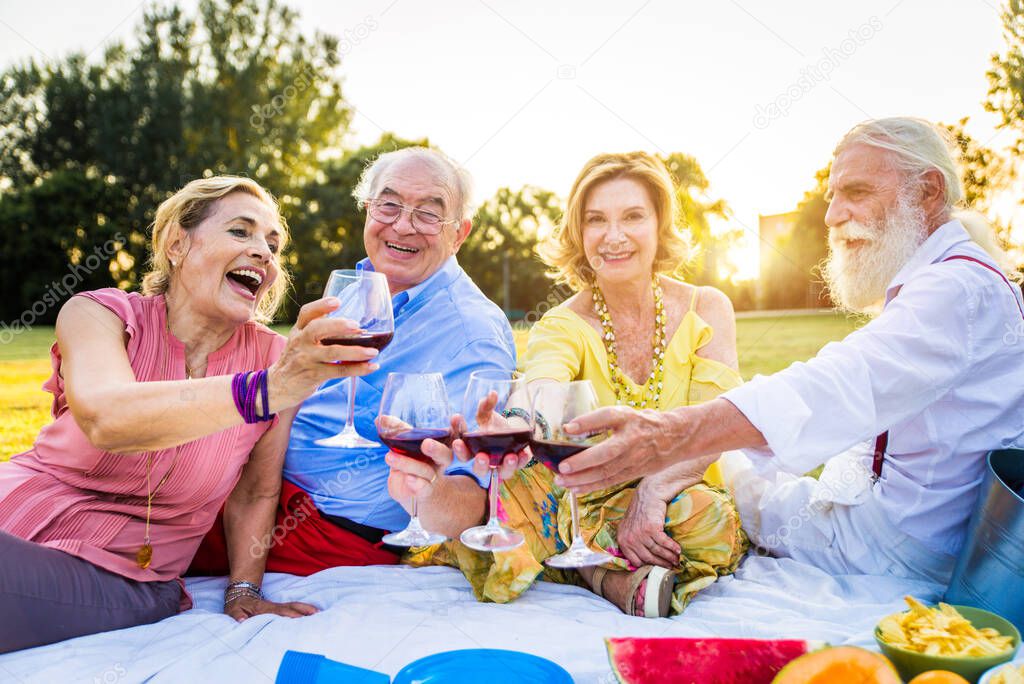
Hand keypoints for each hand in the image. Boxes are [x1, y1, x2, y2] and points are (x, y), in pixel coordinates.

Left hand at [224, 595, 317, 621]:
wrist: (240, 594)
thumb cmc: (236, 606)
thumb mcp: (232, 611)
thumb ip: (236, 616)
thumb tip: (241, 621)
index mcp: (261, 608)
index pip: (276, 612)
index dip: (287, 614)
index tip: (297, 618)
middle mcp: (272, 606)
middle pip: (289, 607)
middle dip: (301, 611)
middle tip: (315, 615)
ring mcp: (277, 606)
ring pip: (293, 606)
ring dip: (305, 609)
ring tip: (318, 613)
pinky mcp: (279, 608)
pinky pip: (293, 607)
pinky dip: (303, 609)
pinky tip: (313, 612)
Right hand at [268, 297, 380, 409]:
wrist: (277, 387)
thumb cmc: (296, 359)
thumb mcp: (301, 340)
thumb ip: (319, 330)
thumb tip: (354, 324)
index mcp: (299, 330)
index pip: (306, 313)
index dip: (321, 305)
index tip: (337, 301)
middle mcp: (301, 342)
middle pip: (317, 329)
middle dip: (338, 325)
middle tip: (357, 325)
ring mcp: (307, 359)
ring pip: (332, 353)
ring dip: (355, 352)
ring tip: (373, 351)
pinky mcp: (314, 376)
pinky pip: (339, 372)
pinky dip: (358, 369)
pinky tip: (372, 366)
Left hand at [385, 417, 459, 505]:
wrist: (412, 490)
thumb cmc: (413, 460)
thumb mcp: (406, 445)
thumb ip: (398, 431)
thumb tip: (380, 418)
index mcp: (441, 446)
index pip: (454, 435)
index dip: (458, 427)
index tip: (456, 417)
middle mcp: (440, 462)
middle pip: (445, 455)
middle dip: (437, 449)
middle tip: (426, 444)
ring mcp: (433, 477)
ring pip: (426, 471)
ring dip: (409, 464)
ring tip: (390, 456)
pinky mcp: (424, 491)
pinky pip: (424, 488)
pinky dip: (417, 484)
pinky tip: (409, 479)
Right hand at [448, 410, 531, 480]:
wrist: (512, 430)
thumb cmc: (493, 425)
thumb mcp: (487, 414)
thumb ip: (486, 405)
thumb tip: (492, 394)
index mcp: (473, 450)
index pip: (463, 453)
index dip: (459, 450)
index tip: (458, 442)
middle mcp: (486, 461)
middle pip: (479, 469)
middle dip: (480, 464)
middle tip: (482, 456)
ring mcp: (501, 465)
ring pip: (501, 472)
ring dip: (505, 466)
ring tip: (510, 457)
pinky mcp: (516, 464)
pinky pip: (519, 467)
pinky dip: (521, 461)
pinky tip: (523, 453)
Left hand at [556, 405, 708, 493]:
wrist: (676, 436)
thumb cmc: (642, 423)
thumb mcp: (624, 414)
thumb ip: (598, 421)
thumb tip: (569, 429)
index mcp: (628, 418)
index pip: (607, 417)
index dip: (587, 422)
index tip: (568, 428)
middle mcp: (632, 438)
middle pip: (605, 453)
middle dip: (582, 462)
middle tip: (561, 467)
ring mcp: (634, 458)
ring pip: (606, 472)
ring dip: (582, 479)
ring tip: (562, 482)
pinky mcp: (634, 472)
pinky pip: (610, 481)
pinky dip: (592, 487)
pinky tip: (575, 489)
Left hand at [616, 485, 680, 568]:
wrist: (649, 493)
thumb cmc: (641, 510)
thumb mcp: (630, 527)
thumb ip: (633, 542)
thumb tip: (644, 561)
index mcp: (622, 540)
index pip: (636, 561)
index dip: (649, 566)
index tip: (659, 568)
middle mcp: (629, 539)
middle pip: (648, 558)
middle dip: (662, 564)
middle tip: (672, 567)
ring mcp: (640, 534)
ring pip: (657, 551)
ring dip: (669, 557)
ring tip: (677, 560)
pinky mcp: (651, 528)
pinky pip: (664, 543)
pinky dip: (673, 548)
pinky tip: (678, 550)